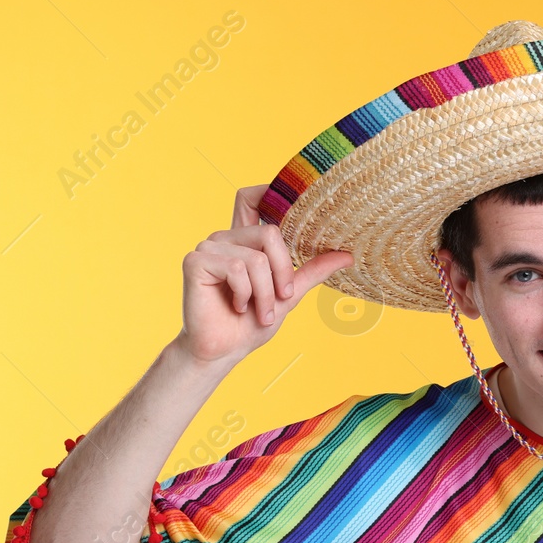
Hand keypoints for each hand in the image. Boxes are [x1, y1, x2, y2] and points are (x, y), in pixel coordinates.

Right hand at [175, 184, 353, 367]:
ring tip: (257, 312)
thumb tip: (347, 255)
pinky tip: (235, 306)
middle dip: (282, 273)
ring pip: (257, 258)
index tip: (296, 207)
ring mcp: (208, 247)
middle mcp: (226, 237)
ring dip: (264, 294)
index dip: (269, 191)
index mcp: (246, 240)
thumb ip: (312, 271)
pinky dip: (244, 294)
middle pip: (270, 232)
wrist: (224, 351)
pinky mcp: (195, 261)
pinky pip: (236, 268)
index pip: (253, 197)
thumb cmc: (251, 323)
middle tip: (279, 299)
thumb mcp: (289, 295)